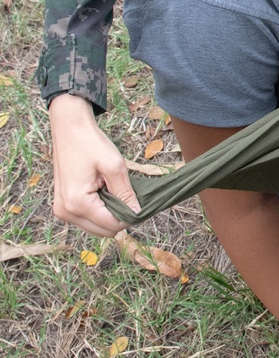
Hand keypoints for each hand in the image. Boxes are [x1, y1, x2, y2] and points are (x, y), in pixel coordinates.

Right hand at [49, 93, 136, 238]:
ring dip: (107, 214)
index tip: (137, 200)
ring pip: (95, 227)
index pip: (111, 226)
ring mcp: (62, 210)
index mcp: (77, 203)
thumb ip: (125, 193)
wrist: (69, 127)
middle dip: (118, 217)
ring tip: (111, 189)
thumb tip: (136, 213)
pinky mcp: (62, 205)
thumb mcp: (114, 166)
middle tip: (126, 194)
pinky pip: (86, 218)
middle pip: (103, 230)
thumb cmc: (90, 143)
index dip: (129, 216)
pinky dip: (98, 210)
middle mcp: (66, 212)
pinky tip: (102, 191)